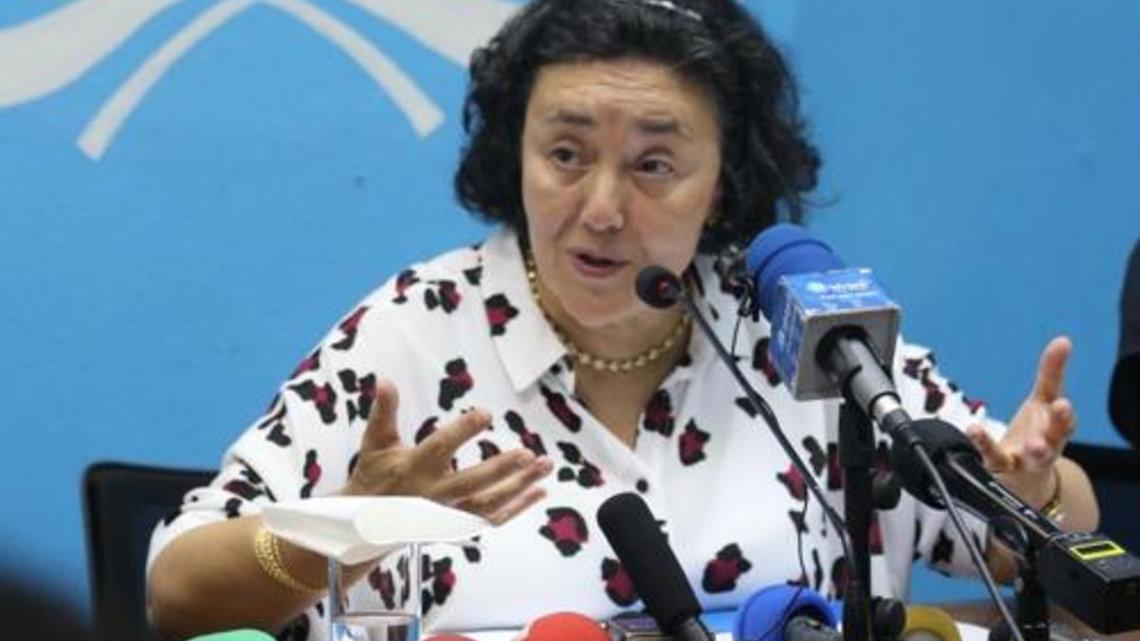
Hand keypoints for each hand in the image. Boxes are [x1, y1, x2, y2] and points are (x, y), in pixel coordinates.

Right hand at [342, 379, 552, 523]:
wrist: (369, 524)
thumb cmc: (375, 476)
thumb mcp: (375, 442)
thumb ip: (384, 411)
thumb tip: (385, 380)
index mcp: (414, 468)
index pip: (441, 448)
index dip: (463, 431)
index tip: (486, 414)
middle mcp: (434, 494)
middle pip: (472, 483)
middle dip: (500, 469)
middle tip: (527, 453)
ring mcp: (448, 513)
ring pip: (488, 503)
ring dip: (519, 486)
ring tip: (545, 465)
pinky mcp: (458, 525)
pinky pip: (493, 519)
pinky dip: (518, 507)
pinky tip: (539, 490)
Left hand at [965, 336, 1075, 507]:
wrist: (1024, 481)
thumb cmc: (1036, 435)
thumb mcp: (1043, 402)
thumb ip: (1051, 373)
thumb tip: (1063, 340)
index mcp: (1055, 427)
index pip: (1063, 417)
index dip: (1064, 412)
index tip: (1062, 404)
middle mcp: (1044, 445)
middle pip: (1054, 438)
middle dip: (1057, 427)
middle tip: (1056, 418)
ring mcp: (1023, 460)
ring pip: (1032, 456)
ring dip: (1034, 449)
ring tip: (1031, 444)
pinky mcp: (1000, 468)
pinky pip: (991, 458)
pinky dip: (983, 445)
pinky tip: (973, 431)